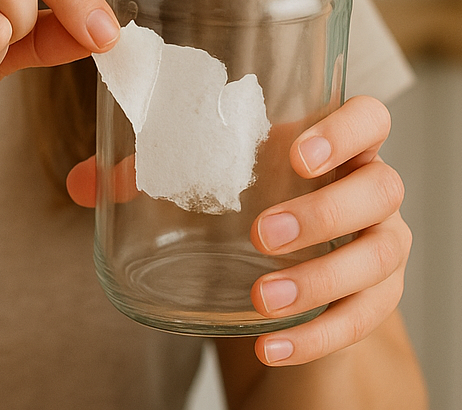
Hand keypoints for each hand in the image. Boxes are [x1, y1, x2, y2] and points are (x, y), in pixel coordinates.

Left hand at [65, 95, 410, 368]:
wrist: (286, 253)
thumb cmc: (247, 193)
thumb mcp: (205, 175)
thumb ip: (145, 170)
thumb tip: (79, 185)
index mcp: (330, 142)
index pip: (369, 118)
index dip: (345, 130)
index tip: (295, 154)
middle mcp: (367, 187)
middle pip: (381, 188)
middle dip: (324, 212)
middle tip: (263, 233)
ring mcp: (379, 243)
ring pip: (380, 256)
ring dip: (322, 279)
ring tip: (263, 299)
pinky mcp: (376, 298)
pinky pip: (365, 319)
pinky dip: (320, 335)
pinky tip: (272, 344)